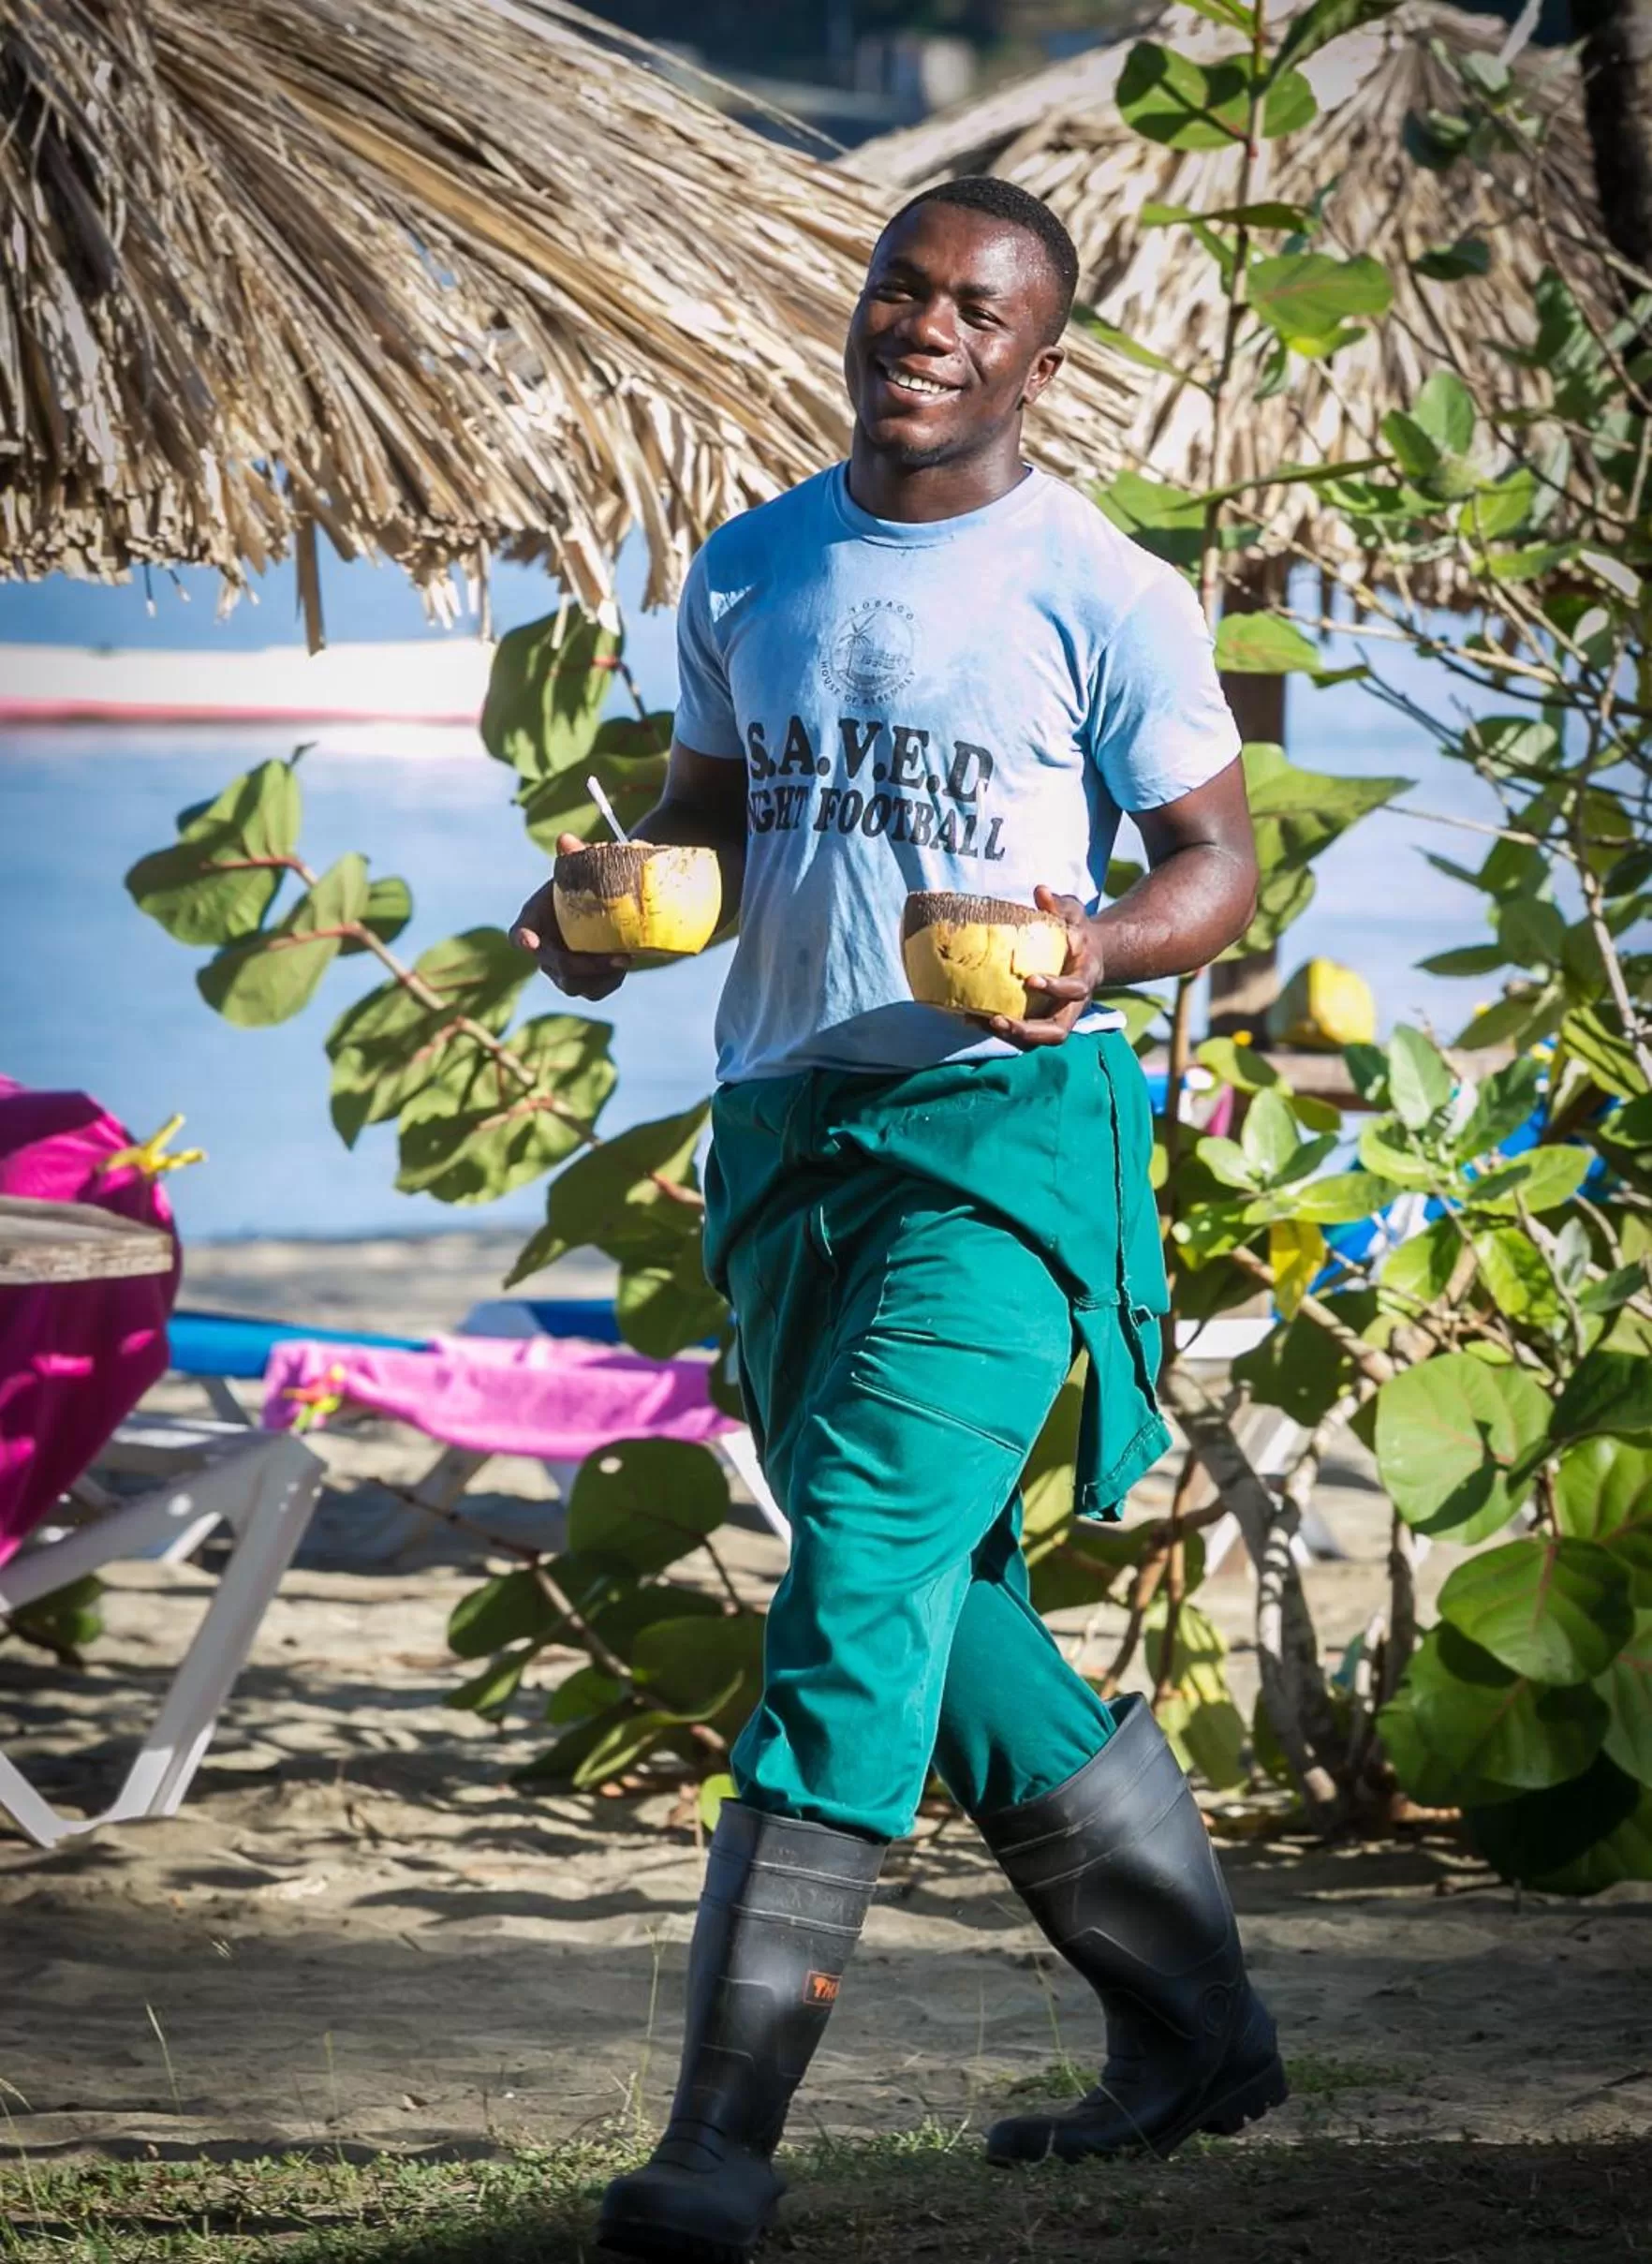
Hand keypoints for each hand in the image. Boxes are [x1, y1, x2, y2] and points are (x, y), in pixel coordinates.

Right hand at [511, 832, 631, 1000]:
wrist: (606, 901)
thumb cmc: (585, 882)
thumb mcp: (580, 867)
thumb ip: (573, 855)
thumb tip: (566, 840)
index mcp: (534, 920)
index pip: (519, 933)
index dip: (523, 939)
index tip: (529, 940)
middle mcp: (543, 949)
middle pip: (552, 966)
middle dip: (581, 965)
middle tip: (613, 956)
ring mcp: (562, 969)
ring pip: (573, 985)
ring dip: (599, 976)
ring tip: (624, 959)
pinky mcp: (584, 980)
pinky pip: (593, 991)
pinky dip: (609, 982)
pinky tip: (624, 964)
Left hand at [978, 886, 1103, 1050]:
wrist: (1091, 955)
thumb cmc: (1078, 932)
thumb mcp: (1074, 913)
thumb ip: (1060, 905)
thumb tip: (1040, 891)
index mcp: (1085, 977)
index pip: (1075, 988)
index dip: (1055, 987)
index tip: (1030, 979)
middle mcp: (1074, 1005)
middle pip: (1058, 1031)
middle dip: (1028, 1030)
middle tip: (998, 1020)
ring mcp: (1059, 1016)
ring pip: (1039, 1039)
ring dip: (1010, 1036)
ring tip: (978, 1022)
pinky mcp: (1043, 1020)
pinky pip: (1024, 1034)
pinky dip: (1000, 1031)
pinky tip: (972, 1018)